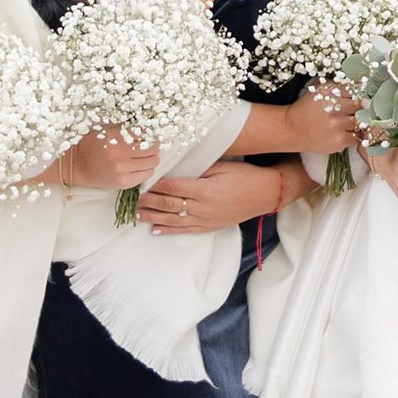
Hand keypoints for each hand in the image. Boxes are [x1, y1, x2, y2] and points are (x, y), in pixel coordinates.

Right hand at [57, 129, 162, 192]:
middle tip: (148, 145)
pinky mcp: (124, 183)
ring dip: (151, 158)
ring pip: (153, 162)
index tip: (148, 134)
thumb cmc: (92, 146)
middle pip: (153, 149)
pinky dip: (147, 169)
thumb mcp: (107, 131)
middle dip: (153, 146)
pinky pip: (147, 174)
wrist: (78, 166)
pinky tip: (138, 165)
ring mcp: (123, 171)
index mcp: (116, 139)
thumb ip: (127, 130)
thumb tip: (150, 129)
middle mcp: (120, 155)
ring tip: (143, 156)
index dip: (150, 133)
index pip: (146, 134)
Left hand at [140, 161, 298, 234]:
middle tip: (131, 199)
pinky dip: (169, 230)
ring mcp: (206, 220)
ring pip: (173, 220)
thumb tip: (175, 169)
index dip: (155, 185)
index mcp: (205, 190)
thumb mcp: (221, 166)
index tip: (140, 182)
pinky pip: (185, 230)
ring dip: (153, 217)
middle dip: (148, 202)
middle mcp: (203, 208)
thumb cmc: (244, 175)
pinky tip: (155, 230)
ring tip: (137, 215)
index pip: (172, 188)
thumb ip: (198, 170)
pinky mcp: (209, 227)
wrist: (265, 193)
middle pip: (169, 205)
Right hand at [282, 86, 359, 157]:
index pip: (355, 90)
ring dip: (356, 122)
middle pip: (360, 105)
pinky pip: (356, 137)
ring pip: (360, 122)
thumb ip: (338, 87)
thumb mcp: (319, 91)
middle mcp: (334, 108)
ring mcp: (337, 125)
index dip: (357, 94)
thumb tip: (359, 86)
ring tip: (346, 121)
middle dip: (358, 107)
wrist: (292, 129)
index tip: (355, 97)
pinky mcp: (338, 141)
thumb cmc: (307, 109)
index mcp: (330, 92)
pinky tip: (344, 132)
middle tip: (352, 110)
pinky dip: (352, 135)